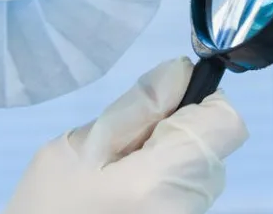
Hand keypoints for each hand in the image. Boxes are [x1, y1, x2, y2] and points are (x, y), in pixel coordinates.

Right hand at [4, 58, 247, 213]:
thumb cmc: (46, 208)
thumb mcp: (78, 147)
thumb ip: (138, 107)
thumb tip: (182, 72)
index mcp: (161, 180)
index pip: (226, 123)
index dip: (201, 104)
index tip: (166, 109)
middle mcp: (186, 207)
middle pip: (214, 148)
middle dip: (179, 135)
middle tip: (126, 150)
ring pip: (202, 172)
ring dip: (171, 163)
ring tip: (121, 178)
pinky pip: (187, 195)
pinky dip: (165, 186)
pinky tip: (128, 197)